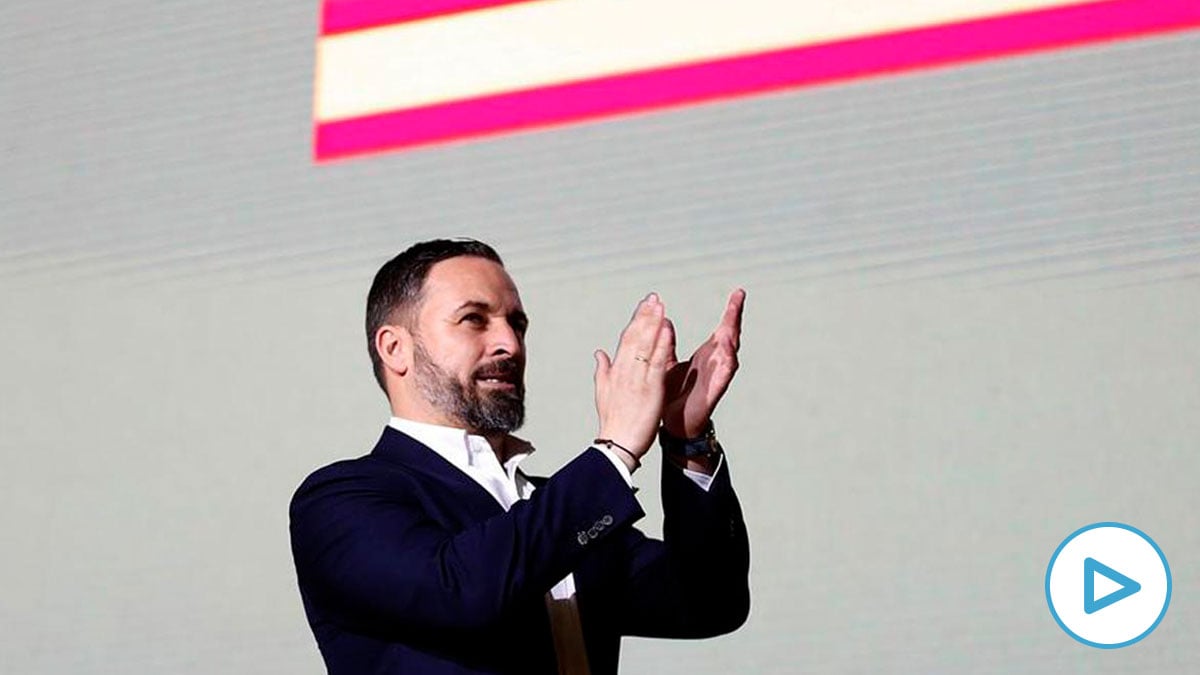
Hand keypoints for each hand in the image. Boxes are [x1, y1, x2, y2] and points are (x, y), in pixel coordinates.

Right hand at [594, 293, 675, 459]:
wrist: (617, 443)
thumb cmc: (613, 421)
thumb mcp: (603, 392)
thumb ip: (602, 370)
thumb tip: (599, 352)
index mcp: (615, 370)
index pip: (626, 338)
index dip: (636, 320)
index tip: (644, 305)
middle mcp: (625, 369)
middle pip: (635, 336)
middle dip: (645, 315)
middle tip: (654, 297)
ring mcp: (637, 377)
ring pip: (645, 344)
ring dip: (654, 323)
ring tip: (660, 305)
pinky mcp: (650, 387)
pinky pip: (656, 361)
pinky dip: (661, 344)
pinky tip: (666, 329)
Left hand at [662, 289, 744, 438]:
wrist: (672, 423)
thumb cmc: (673, 393)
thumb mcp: (668, 362)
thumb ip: (667, 343)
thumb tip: (666, 320)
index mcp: (707, 354)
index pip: (722, 327)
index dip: (731, 311)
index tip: (738, 292)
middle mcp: (716, 362)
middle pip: (730, 335)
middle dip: (735, 316)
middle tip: (739, 297)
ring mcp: (717, 376)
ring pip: (730, 353)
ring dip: (732, 337)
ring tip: (732, 320)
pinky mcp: (714, 391)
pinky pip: (724, 376)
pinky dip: (727, 364)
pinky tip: (729, 354)